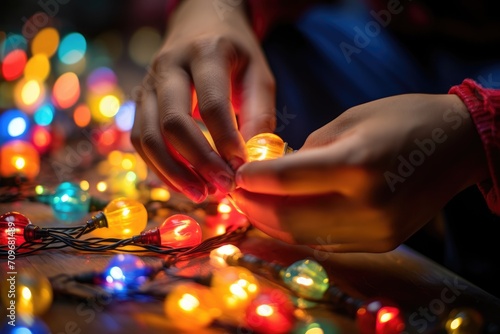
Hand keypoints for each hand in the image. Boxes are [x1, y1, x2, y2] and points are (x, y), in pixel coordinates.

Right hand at [131, 0, 275, 201]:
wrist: (200, 23)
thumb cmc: (235, 52)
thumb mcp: (258, 73)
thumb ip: (260, 114)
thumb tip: (251, 161)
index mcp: (205, 52)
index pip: (212, 104)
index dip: (227, 141)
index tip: (243, 168)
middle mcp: (168, 66)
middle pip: (172, 122)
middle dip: (198, 162)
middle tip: (223, 187)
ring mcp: (147, 83)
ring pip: (147, 136)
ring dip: (173, 172)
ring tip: (202, 194)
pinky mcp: (139, 100)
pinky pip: (139, 140)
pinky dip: (159, 167)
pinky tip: (183, 182)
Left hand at [233, 94, 488, 251]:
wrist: (456, 145)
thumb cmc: (400, 119)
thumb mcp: (347, 121)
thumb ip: (306, 153)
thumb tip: (271, 176)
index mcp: (358, 163)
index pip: (287, 179)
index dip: (252, 179)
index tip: (235, 175)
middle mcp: (368, 204)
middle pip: (289, 218)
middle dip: (253, 208)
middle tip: (235, 195)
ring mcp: (376, 230)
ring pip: (304, 238)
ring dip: (270, 225)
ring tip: (252, 208)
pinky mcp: (381, 243)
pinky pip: (326, 243)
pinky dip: (298, 232)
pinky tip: (282, 217)